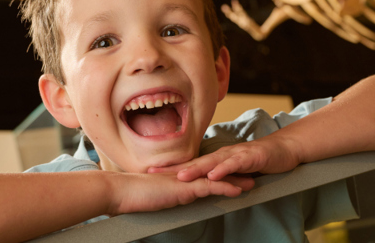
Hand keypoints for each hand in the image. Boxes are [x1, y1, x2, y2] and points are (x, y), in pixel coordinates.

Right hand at [108, 172, 254, 215]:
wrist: (122, 191)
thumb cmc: (133, 196)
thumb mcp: (154, 196)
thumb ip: (165, 195)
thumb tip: (172, 198)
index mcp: (179, 179)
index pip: (204, 175)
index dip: (219, 175)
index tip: (233, 175)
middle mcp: (184, 177)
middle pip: (214, 174)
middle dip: (233, 175)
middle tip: (250, 174)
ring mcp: (185, 181)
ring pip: (216, 178)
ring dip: (235, 180)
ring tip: (252, 183)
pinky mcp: (183, 188)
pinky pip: (208, 187)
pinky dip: (224, 187)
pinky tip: (237, 190)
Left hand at [147, 137, 299, 181]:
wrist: (283, 150)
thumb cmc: (259, 161)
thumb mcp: (235, 171)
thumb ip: (220, 177)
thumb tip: (203, 188)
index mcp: (218, 158)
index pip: (192, 164)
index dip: (172, 169)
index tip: (152, 174)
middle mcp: (223, 154)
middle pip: (196, 162)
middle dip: (175, 168)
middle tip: (155, 174)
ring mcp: (236, 154)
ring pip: (213, 162)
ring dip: (196, 169)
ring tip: (181, 176)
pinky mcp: (250, 157)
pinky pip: (235, 164)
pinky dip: (224, 169)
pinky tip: (214, 175)